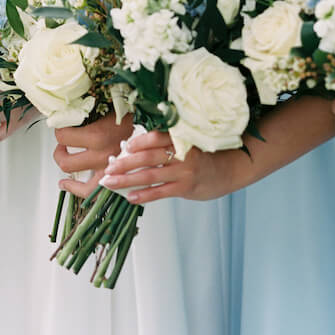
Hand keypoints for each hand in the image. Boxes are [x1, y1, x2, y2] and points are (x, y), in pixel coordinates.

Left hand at [54, 114, 133, 197]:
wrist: (160, 126)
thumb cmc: (132, 112)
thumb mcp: (107, 107)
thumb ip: (87, 113)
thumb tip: (66, 112)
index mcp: (98, 136)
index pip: (63, 136)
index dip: (59, 130)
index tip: (62, 127)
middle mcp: (104, 156)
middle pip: (67, 163)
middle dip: (59, 153)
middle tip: (61, 146)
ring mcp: (112, 172)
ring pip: (81, 185)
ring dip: (69, 178)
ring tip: (65, 171)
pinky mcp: (120, 180)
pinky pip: (96, 193)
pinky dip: (79, 191)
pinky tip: (69, 186)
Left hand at [100, 130, 240, 202]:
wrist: (227, 170)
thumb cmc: (199, 156)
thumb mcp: (185, 143)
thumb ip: (163, 144)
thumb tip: (129, 150)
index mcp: (179, 138)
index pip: (156, 137)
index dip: (138, 142)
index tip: (124, 147)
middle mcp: (182, 153)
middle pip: (148, 157)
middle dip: (124, 163)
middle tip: (107, 168)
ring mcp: (184, 171)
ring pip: (150, 175)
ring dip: (127, 180)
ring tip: (110, 183)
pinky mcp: (185, 187)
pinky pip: (160, 191)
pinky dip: (144, 194)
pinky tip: (130, 197)